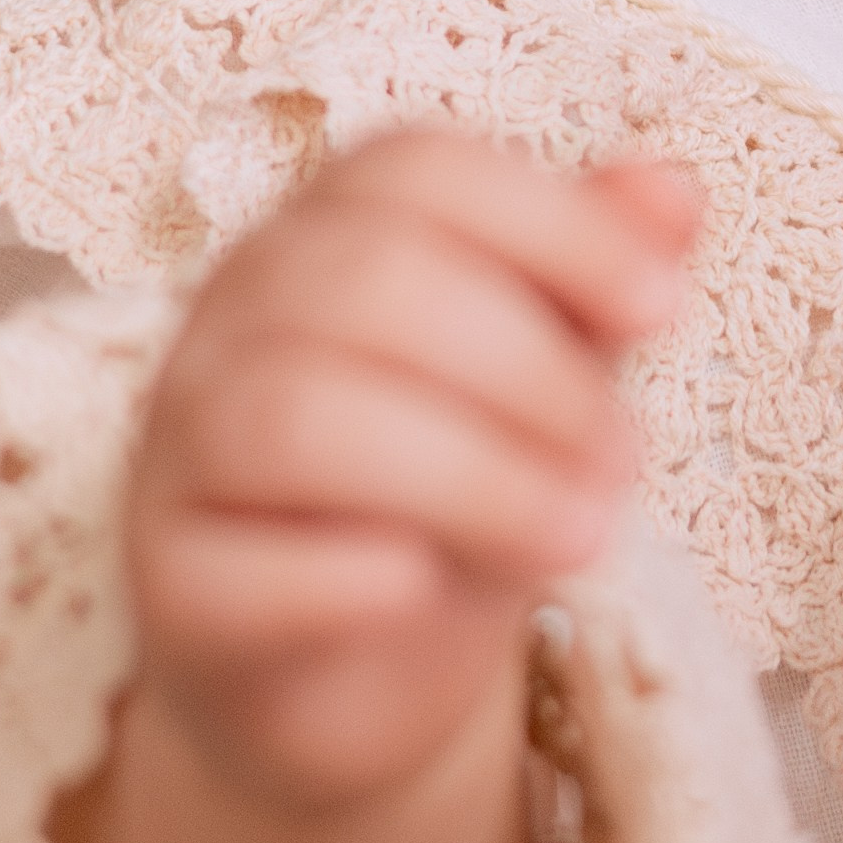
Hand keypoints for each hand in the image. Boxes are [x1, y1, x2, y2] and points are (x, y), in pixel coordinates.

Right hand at [127, 129, 696, 813]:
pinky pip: (229, 570)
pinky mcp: (169, 590)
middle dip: (527, 371)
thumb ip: (592, 283)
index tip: (661, 305)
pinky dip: (335, 576)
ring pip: (293, 416)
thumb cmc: (448, 495)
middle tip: (624, 460)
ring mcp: (182, 452)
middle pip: (363, 282)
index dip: (550, 224)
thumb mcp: (542, 381)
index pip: (413, 167)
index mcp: (320, 237)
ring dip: (468, 476)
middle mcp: (232, 320)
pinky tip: (423, 589)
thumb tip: (673, 188)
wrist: (354, 675)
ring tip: (581, 538)